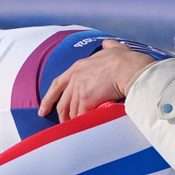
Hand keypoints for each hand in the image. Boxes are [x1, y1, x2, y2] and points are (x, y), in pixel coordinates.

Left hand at [38, 39, 155, 120]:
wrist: (131, 70)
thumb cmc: (126, 60)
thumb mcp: (114, 48)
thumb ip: (108, 46)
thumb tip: (107, 44)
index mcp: (79, 66)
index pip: (58, 83)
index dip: (50, 98)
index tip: (43, 109)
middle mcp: (75, 77)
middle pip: (62, 101)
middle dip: (60, 115)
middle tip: (62, 125)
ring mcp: (80, 88)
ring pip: (72, 111)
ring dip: (74, 122)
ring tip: (77, 130)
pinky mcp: (86, 99)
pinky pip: (81, 116)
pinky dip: (83, 123)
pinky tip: (85, 129)